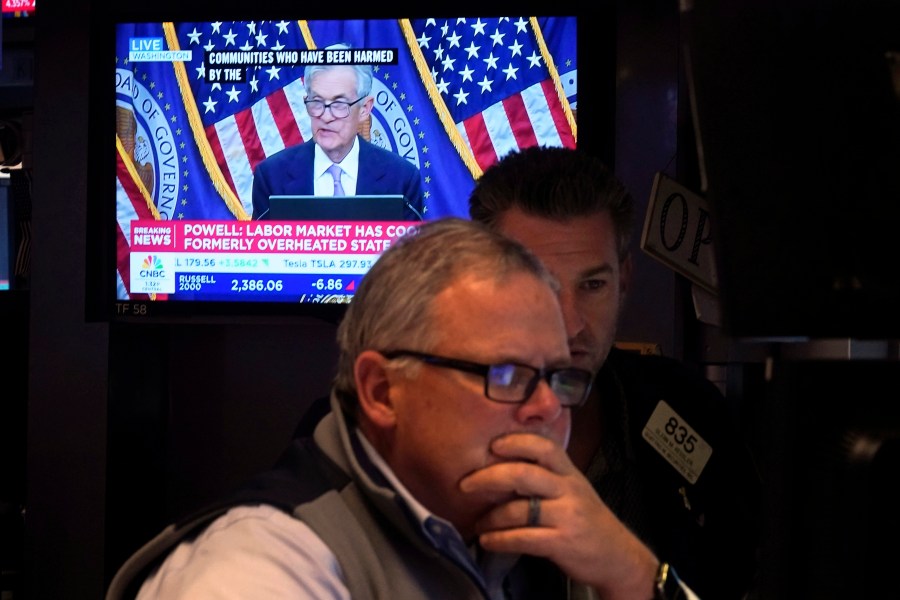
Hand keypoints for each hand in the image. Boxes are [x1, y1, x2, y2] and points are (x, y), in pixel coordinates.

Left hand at [458, 432, 658, 599]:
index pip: (544, 447)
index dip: (517, 442)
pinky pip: (523, 538)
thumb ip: (545, 476)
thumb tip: (501, 465)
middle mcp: (568, 490)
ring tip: (478, 522)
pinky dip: (500, 540)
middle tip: (466, 484)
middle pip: (524, 474)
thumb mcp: (573, 489)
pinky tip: (488, 540)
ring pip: (519, 509)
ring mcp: (567, 517)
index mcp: (569, 473)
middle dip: (489, 477)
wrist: (618, 555)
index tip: (492, 444)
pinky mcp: (562, 543)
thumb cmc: (587, 519)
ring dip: (491, 517)